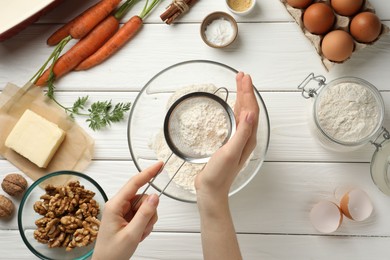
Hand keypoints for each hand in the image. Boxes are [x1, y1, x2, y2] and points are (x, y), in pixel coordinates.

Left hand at [92, 161, 162, 259]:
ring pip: (145, 207)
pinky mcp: (126, 217)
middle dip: (148, 212)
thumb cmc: (112, 253)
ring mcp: (123, 211)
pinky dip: (144, 225)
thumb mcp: (132, 234)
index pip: (135, 183)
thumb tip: (155, 196)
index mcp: (115, 205)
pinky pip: (142, 214)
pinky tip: (138, 234)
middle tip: (143, 228)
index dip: (148, 173)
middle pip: (143, 198)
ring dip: (146, 221)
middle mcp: (118, 205)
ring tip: (138, 234)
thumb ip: (144, 214)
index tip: (159, 165)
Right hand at [194, 72, 256, 259]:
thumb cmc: (219, 174)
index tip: (243, 77)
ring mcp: (237, 139)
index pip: (251, 109)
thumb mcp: (230, 151)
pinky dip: (234, 108)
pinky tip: (231, 105)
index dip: (248, 92)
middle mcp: (245, 137)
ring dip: (241, 98)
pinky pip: (235, 119)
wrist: (211, 190)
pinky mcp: (229, 141)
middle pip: (248, 108)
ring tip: (238, 84)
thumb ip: (242, 132)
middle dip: (245, 91)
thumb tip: (251, 112)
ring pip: (242, 113)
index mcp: (248, 137)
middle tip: (240, 75)